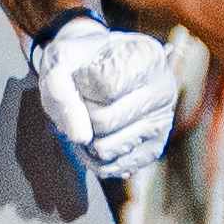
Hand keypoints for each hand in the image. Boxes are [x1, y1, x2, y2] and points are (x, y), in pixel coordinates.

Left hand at [29, 14, 180, 178]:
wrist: (96, 67)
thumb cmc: (80, 61)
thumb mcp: (60, 60)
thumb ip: (61, 92)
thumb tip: (80, 137)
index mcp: (148, 56)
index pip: (104, 86)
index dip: (80, 85)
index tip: (82, 73)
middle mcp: (164, 89)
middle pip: (104, 121)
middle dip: (80, 115)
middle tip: (81, 99)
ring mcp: (162, 121)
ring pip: (106, 149)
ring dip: (82, 140)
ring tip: (85, 119)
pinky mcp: (153, 149)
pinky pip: (112, 168)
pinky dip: (91, 158)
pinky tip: (92, 136)